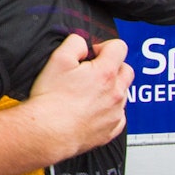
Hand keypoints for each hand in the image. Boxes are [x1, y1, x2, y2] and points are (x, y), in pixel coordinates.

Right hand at [27, 34, 131, 156]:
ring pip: (123, 93)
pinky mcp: (112, 129)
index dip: (104, 46)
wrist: (48, 131)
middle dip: (112, 67)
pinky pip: (118, 116)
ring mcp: (116, 112)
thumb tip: (82, 44)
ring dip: (110, 89)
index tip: (92, 55)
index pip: (119, 47)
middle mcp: (116, 92)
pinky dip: (108, 111)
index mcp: (105, 72)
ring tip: (87, 94)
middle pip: (127, 70)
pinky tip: (90, 111)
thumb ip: (74, 43)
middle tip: (92, 72)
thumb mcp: (57, 59)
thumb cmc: (51, 100)